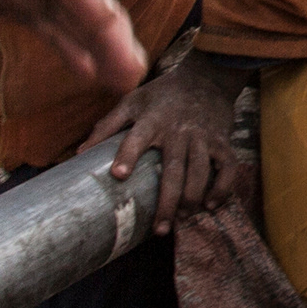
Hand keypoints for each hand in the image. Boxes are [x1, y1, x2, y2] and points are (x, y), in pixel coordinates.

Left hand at [90, 55, 248, 230]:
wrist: (206, 78)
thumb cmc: (163, 94)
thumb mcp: (132, 101)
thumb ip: (107, 126)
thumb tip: (78, 154)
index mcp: (153, 119)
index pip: (138, 138)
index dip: (128, 155)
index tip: (118, 176)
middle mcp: (179, 130)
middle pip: (174, 169)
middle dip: (168, 201)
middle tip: (158, 229)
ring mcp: (203, 137)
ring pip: (200, 172)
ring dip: (192, 199)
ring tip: (181, 220)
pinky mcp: (223, 142)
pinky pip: (227, 168)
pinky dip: (222, 188)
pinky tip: (210, 204)